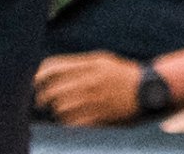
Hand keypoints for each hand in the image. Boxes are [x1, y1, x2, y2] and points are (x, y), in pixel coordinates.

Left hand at [31, 55, 145, 125]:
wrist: (149, 90)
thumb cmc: (122, 74)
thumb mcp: (102, 60)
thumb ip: (79, 64)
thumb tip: (51, 71)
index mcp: (91, 63)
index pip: (54, 67)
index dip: (39, 76)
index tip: (34, 83)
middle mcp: (91, 80)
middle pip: (55, 89)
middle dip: (44, 97)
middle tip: (42, 102)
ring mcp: (96, 99)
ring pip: (62, 107)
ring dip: (58, 110)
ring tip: (60, 110)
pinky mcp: (101, 116)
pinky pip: (74, 122)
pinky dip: (69, 122)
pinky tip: (71, 119)